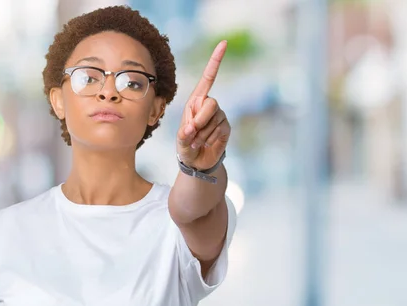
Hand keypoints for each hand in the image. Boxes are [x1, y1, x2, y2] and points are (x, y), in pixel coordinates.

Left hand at [176, 41, 230, 170]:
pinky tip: (205, 144)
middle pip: (210, 103)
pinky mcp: (226, 127)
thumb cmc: (185, 146)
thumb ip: (184, 134)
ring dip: (202, 134)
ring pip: (213, 120)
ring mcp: (219, 115)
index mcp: (196, 100)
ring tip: (197, 141)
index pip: (208, 78)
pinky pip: (219, 130)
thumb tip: (192, 128)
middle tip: (192, 132)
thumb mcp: (180, 139)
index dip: (215, 61)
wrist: (196, 161)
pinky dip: (209, 140)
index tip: (223, 43)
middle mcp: (209, 105)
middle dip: (200, 120)